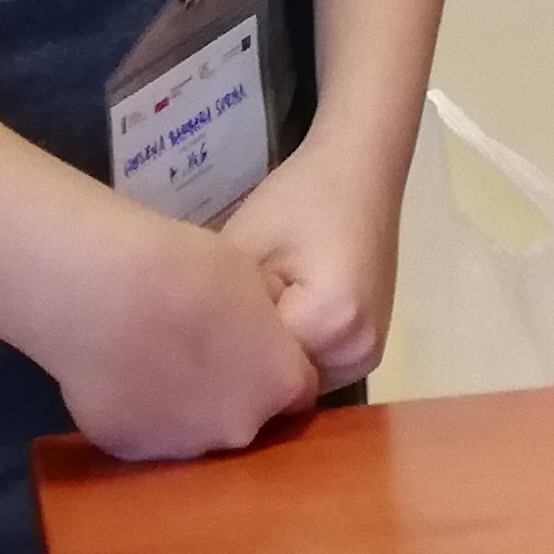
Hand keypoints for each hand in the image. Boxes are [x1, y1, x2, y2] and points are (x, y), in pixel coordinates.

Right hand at [47, 205, 324, 460]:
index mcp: (278, 384)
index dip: (277, 365)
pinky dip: (136, 410)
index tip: (254, 345)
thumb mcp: (249, 274)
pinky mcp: (128, 450)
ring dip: (183, 404)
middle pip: (244, 414)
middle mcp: (237, 429)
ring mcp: (181, 447)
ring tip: (152, 359)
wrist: (101, 293)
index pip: (297, 389)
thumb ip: (265, 317)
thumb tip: (261, 324)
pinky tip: (117, 373)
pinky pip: (143, 432)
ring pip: (193, 429)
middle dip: (230, 389)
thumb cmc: (186, 268)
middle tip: (198, 349)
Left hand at [216, 133, 405, 389]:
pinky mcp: (365, 348)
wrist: (359, 169)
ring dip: (265, 363)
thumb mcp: (243, 250)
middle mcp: (358, 350)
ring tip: (235, 323)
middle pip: (278, 384)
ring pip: (295, 382)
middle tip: (201, 332)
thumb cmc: (297, 198)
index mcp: (331, 322)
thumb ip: (221, 310)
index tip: (186, 333)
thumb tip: (191, 358)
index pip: (253, 370)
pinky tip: (265, 323)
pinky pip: (312, 369)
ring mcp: (368, 354)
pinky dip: (287, 354)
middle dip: (240, 364)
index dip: (216, 351)